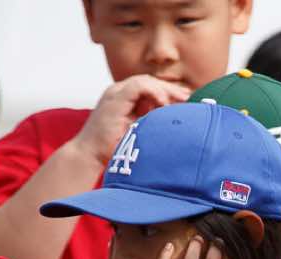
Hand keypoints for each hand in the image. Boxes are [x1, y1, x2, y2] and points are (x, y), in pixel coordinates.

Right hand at [74, 74, 190, 162]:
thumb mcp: (140, 133)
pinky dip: (153, 92)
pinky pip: (138, 86)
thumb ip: (153, 124)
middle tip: (190, 98)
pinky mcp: (114, 99)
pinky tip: (164, 104)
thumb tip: (178, 125)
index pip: (151, 88)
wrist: (90, 156)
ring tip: (179, 101)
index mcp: (126, 99)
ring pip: (145, 81)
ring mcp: (115, 94)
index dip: (170, 92)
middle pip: (151, 82)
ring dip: (165, 90)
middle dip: (172, 89)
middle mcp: (120, 92)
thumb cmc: (115, 149)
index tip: (188, 101)